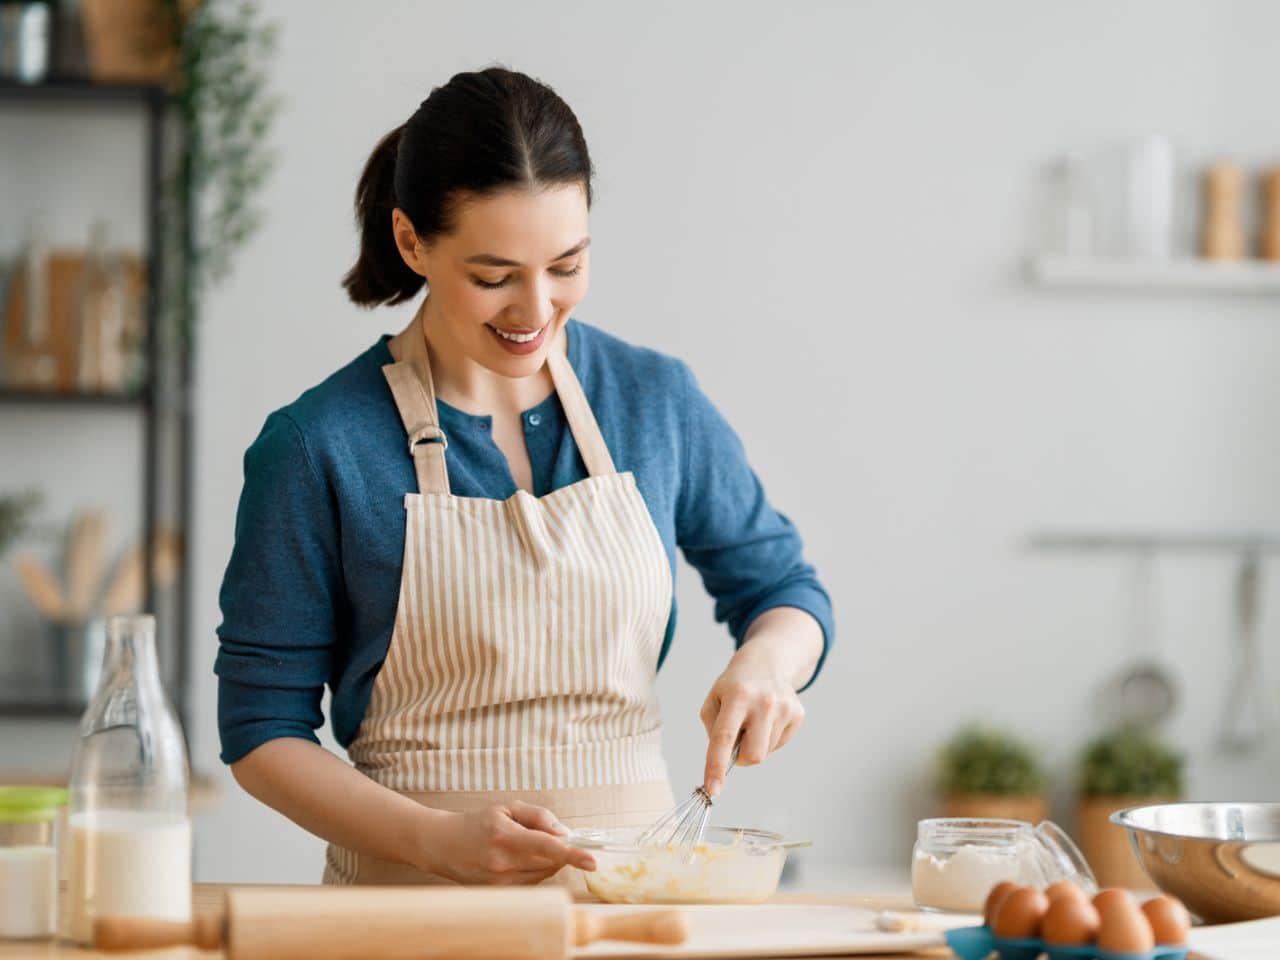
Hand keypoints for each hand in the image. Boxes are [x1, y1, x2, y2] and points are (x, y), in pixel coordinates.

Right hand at [423, 801, 596, 884]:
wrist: (443, 845)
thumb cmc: (477, 823)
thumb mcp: (506, 809)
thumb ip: (539, 816)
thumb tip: (564, 832)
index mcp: (504, 835)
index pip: (546, 847)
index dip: (572, 854)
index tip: (592, 861)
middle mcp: (502, 862)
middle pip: (549, 862)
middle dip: (559, 850)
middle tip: (547, 836)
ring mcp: (500, 882)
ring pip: (543, 874)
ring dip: (547, 861)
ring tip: (524, 847)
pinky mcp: (499, 893)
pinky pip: (531, 884)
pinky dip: (535, 871)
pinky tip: (517, 860)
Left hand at [699, 654, 805, 797]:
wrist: (766, 662)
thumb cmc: (734, 686)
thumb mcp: (714, 699)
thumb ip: (714, 730)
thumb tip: (727, 760)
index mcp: (737, 696)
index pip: (724, 737)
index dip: (716, 766)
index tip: (712, 789)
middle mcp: (764, 701)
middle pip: (753, 755)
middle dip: (742, 758)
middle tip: (738, 738)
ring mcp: (785, 707)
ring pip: (766, 752)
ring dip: (755, 744)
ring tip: (753, 720)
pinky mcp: (798, 714)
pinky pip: (779, 744)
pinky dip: (769, 738)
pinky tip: (767, 719)